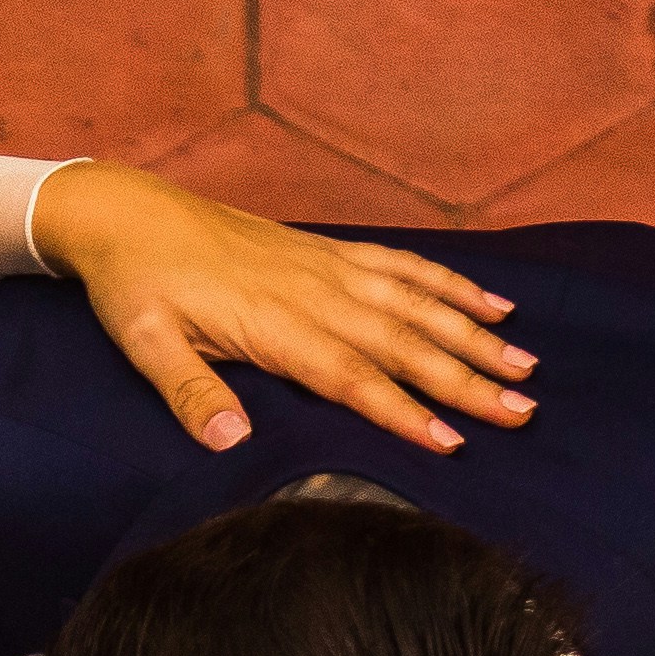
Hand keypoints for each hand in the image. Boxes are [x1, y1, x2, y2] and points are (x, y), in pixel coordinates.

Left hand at [28, 161, 534, 455]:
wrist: (129, 213)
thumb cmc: (136, 285)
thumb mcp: (147, 345)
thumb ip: (192, 394)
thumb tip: (231, 442)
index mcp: (275, 324)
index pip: (352, 377)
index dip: (403, 410)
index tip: (451, 441)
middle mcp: (315, 292)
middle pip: (404, 343)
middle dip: (466, 380)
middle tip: (520, 413)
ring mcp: (329, 267)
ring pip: (417, 305)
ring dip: (474, 336)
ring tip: (525, 367)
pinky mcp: (330, 252)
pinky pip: (403, 267)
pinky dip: (450, 284)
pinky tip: (492, 305)